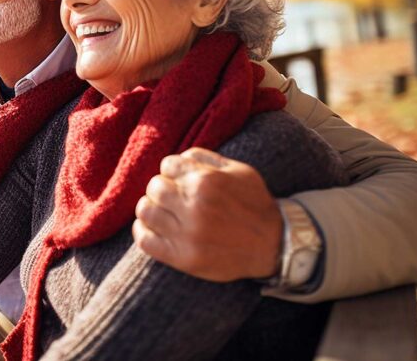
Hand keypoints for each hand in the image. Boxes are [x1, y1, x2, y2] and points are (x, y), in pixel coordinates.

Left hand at [132, 147, 282, 281]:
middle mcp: (194, 207)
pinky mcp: (183, 258)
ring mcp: (187, 235)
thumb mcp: (238, 170)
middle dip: (161, 188)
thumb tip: (177, 158)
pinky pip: (145, 241)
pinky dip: (143, 232)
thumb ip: (206, 158)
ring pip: (145, 211)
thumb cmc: (254, 204)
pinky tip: (153, 229)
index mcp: (205, 182)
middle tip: (172, 197)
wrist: (273, 245)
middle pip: (153, 187)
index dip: (172, 172)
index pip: (167, 165)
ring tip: (163, 212)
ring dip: (151, 208)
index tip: (181, 181)